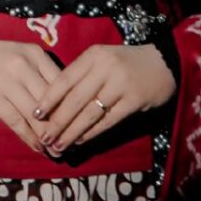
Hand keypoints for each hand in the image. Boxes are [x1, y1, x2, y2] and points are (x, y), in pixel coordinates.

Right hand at [0, 32, 62, 150]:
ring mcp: (7, 80)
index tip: (80, 125)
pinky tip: (36, 147)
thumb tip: (64, 105)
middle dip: (62, 125)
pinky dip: (28, 137)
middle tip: (71, 144)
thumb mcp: (22, 57)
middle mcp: (24, 65)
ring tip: (56, 151)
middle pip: (51, 101)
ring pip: (35, 114)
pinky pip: (15, 120)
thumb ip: (41, 75)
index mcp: (36, 54)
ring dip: (46, 136)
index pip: (62, 84)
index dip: (73, 107)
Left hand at [35, 42, 176, 155]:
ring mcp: (120, 84)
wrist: (166, 62)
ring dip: (72, 132)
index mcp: (93, 55)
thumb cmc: (126, 63)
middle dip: (57, 121)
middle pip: (75, 99)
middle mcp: (105, 68)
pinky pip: (108, 120)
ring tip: (59, 145)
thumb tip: (53, 105)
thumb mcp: (102, 60)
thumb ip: (81, 76)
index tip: (34, 115)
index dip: (48, 99)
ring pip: (90, 112)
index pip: (64, 79)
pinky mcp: (134, 100)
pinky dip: (92, 132)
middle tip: (44, 137)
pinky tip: (81, 141)